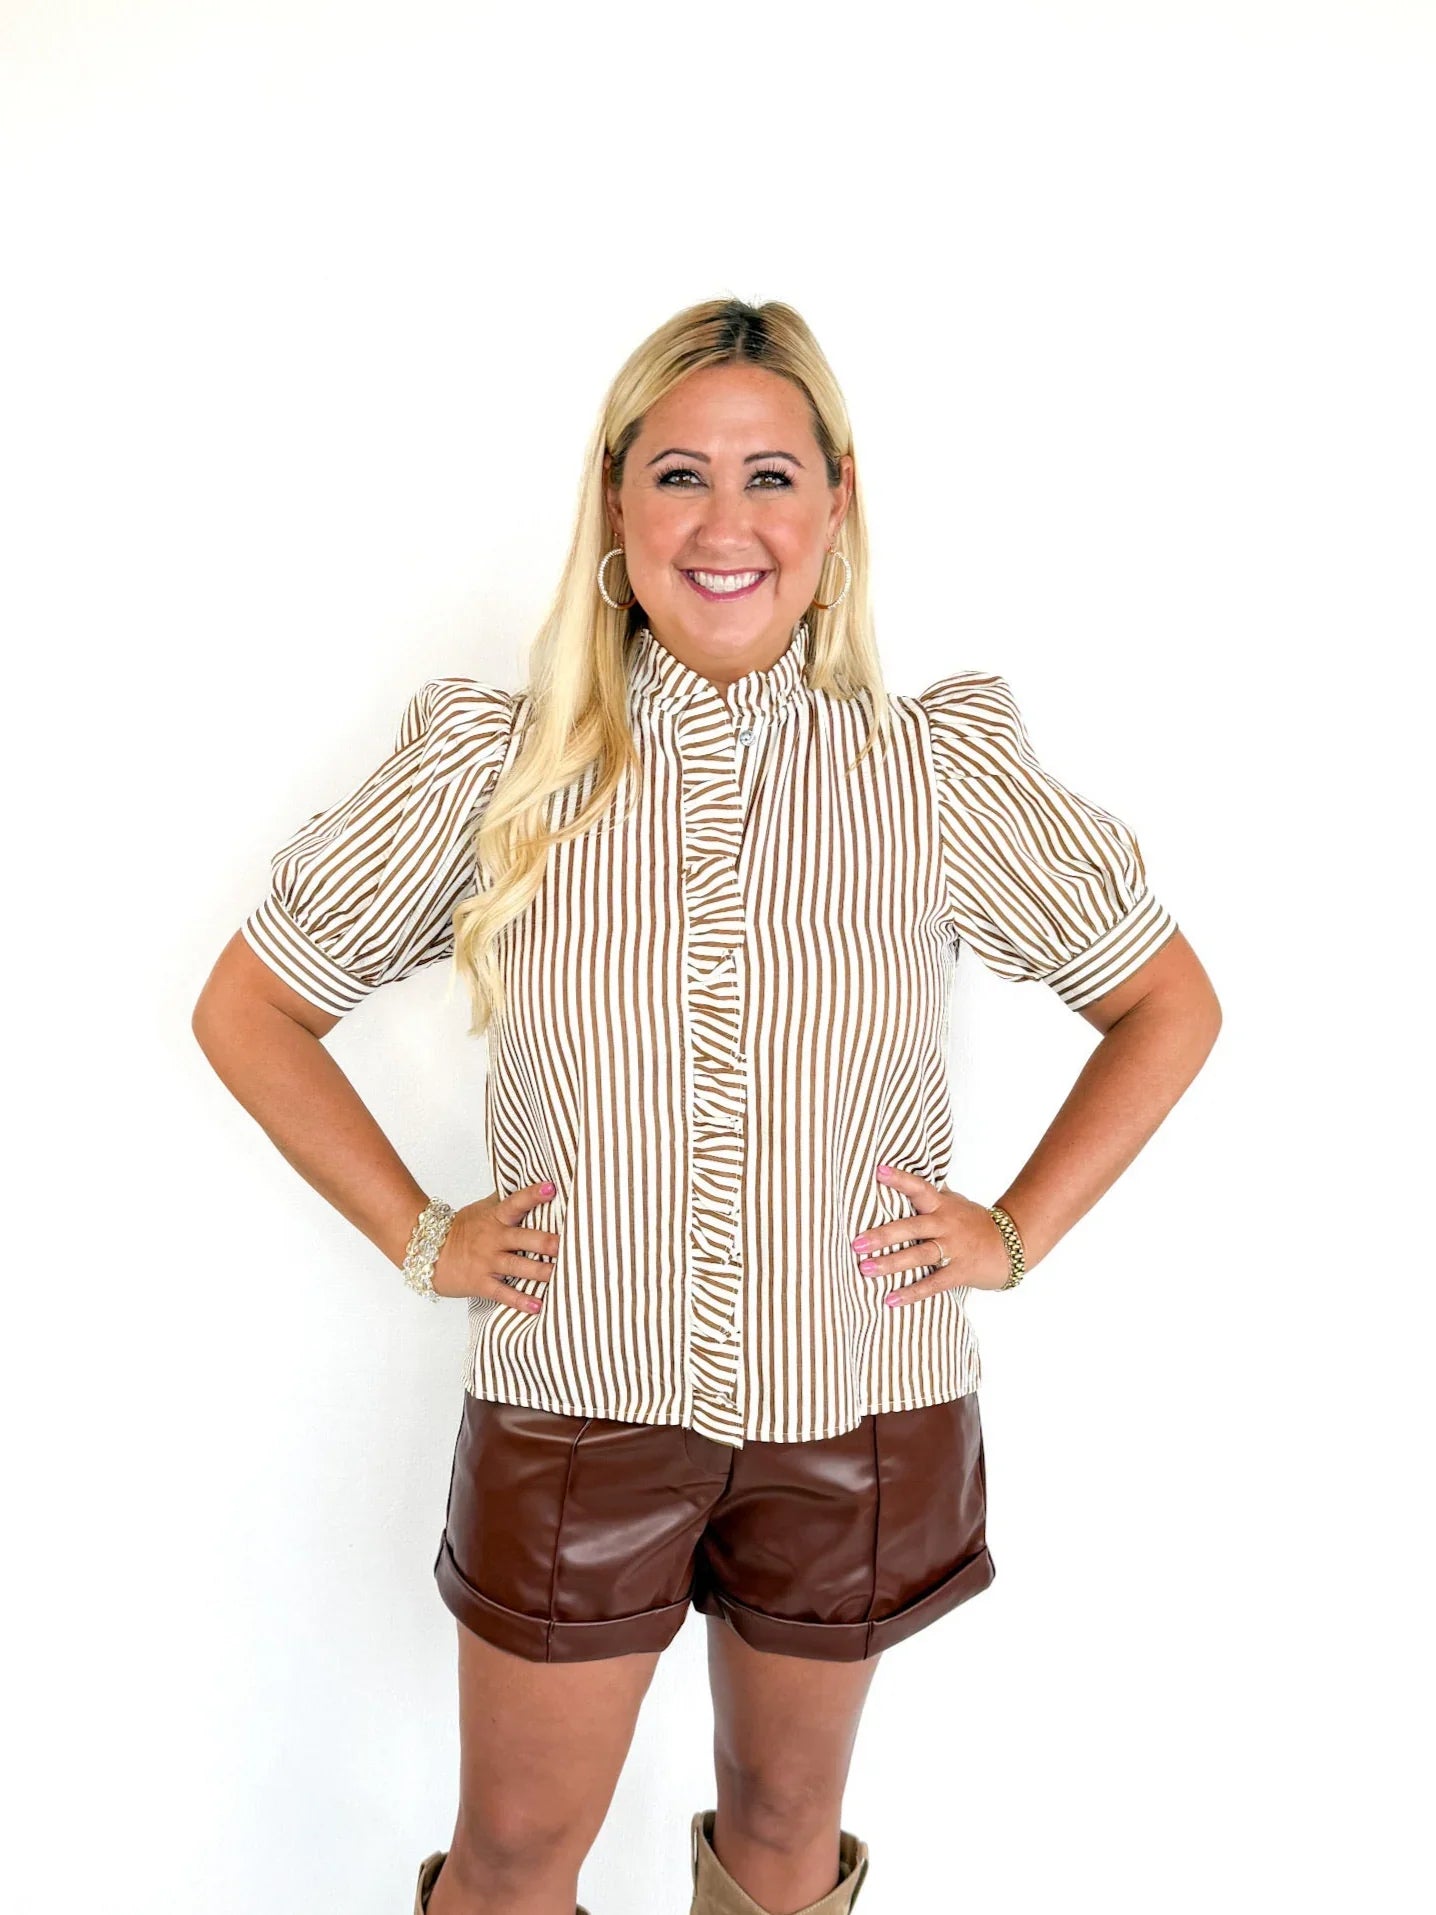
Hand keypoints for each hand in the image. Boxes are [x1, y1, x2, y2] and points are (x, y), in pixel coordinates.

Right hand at [430, 1180, 560, 1311]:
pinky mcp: (482, 1282)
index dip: (533, 1195)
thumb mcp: (482, 1209)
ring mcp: (488, 1261)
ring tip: (562, 1274)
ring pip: (519, 1266)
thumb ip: (506, 1201)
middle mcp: (494, 1238)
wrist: (427, 1251)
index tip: (551, 1189)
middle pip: (524, 1238)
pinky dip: (520, 1301)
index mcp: (495, 1217)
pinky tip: (538, 1305)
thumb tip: (533, 1185)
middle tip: (567, 1244)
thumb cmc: (461, 1229)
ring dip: (542, 1271)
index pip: (516, 1202)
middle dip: (547, 1242)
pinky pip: (504, 1293)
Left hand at [852, 1164, 1012, 1305]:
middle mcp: (946, 1224)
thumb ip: (932, 1194)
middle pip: (912, 1227)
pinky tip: (890, 1299)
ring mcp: (954, 1248)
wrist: (1012, 1245)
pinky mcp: (960, 1271)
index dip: (900, 1179)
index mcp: (943, 1205)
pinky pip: (933, 1284)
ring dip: (891, 1264)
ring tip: (866, 1269)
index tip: (878, 1172)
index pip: (919, 1188)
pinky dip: (912, 1292)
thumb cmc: (975, 1223)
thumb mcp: (955, 1202)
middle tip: (856, 1243)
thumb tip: (908, 1172)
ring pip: (919, 1255)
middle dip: (883, 1235)